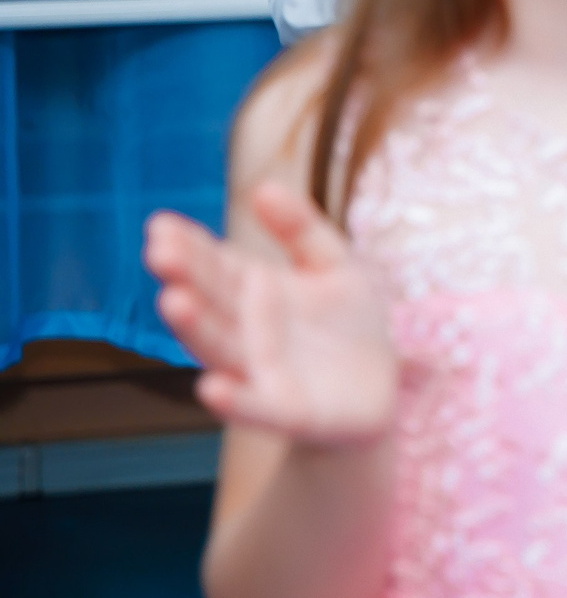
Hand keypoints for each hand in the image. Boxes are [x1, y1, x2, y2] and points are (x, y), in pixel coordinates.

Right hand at [143, 184, 396, 445]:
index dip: (188, 245)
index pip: (214, 264)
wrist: (378, 390)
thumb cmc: (346, 323)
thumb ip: (301, 228)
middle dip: (185, 277)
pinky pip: (254, 405)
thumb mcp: (334, 264)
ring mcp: (259, 371)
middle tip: (158, 251)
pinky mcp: (284, 410)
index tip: (160, 225)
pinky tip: (211, 388)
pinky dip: (234, 399)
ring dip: (196, 328)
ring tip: (173, 300)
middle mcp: (246, 330)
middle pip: (211, 300)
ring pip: (221, 347)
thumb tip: (263, 187)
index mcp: (254, 290)